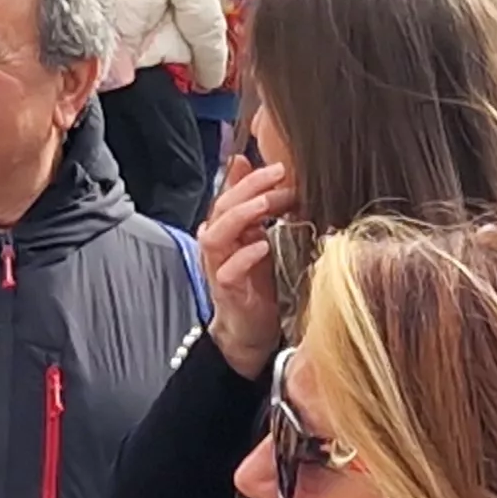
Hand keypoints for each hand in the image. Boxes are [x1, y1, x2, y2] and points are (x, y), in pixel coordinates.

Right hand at [199, 155, 294, 376]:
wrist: (249, 329)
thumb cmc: (256, 282)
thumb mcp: (259, 237)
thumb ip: (256, 204)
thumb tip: (255, 168)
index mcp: (224, 229)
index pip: (230, 194)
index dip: (252, 178)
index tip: (280, 167)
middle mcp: (216, 245)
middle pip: (223, 208)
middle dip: (250, 188)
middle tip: (278, 175)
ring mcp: (217, 268)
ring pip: (216, 235)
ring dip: (241, 216)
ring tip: (267, 204)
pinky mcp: (226, 291)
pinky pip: (228, 270)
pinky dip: (245, 255)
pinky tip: (263, 245)